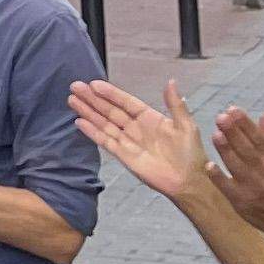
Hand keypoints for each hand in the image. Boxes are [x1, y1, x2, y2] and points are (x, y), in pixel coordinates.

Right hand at [68, 75, 213, 198]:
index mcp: (150, 118)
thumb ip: (176, 105)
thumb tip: (171, 81)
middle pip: (110, 110)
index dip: (111, 93)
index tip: (94, 83)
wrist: (189, 181)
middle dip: (92, 99)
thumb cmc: (191, 154)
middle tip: (75, 86)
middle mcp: (136, 127)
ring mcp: (128, 141)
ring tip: (72, 100)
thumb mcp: (186, 125)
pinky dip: (92, 132)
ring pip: (103, 123)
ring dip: (88, 112)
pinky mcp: (123, 156)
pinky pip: (105, 141)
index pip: (126, 102)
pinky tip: (79, 122)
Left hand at [209, 106, 263, 236]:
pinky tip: (209, 164)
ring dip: (225, 150)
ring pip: (236, 165)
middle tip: (220, 117)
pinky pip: (227, 187)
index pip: (259, 138)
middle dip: (233, 132)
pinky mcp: (240, 201)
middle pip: (246, 149)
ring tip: (215, 134)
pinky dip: (218, 176)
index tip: (232, 109)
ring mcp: (251, 187)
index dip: (245, 123)